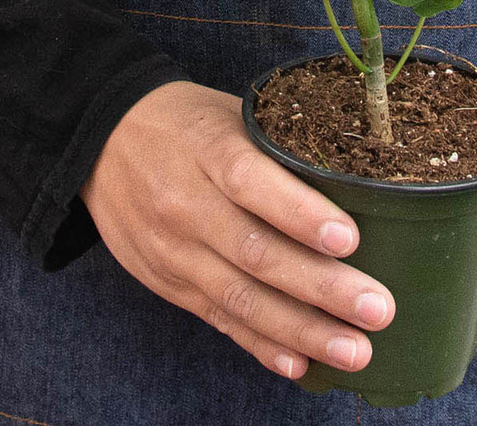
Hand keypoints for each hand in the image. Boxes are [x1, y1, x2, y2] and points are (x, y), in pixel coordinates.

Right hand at [80, 79, 395, 380]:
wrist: (100, 139)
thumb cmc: (184, 121)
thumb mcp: (227, 113)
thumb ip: (276, 146)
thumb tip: (354, 177)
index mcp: (206, 149)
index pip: (250, 182)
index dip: (300, 213)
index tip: (350, 239)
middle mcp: (186, 204)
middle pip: (255, 252)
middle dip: (321, 288)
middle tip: (376, 309)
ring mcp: (174, 250)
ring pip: (241, 298)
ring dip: (302, 330)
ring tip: (354, 350)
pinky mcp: (169, 282)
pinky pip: (219, 319)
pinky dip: (261, 344)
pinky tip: (299, 363)